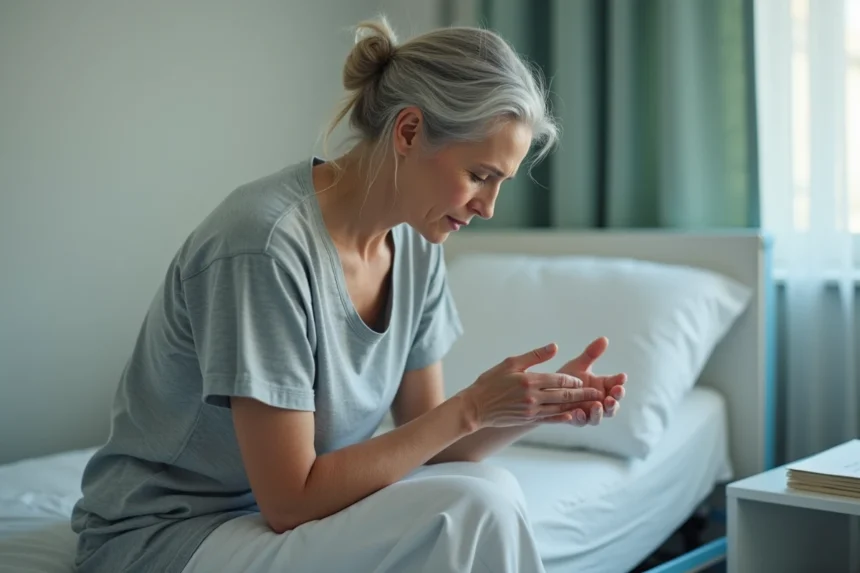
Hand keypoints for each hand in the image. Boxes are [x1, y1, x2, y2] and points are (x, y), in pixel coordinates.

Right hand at [458, 343, 603, 428]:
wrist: (476, 406)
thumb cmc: (491, 381)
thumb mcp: (510, 363)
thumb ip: (534, 356)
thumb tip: (555, 347)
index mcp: (530, 380)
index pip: (558, 379)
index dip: (573, 380)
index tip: (584, 380)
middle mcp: (533, 396)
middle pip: (564, 395)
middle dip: (583, 394)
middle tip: (598, 394)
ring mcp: (531, 410)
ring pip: (559, 408)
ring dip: (577, 407)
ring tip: (591, 406)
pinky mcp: (527, 420)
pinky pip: (549, 420)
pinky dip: (562, 418)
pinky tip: (572, 417)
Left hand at [556, 337, 626, 426]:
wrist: (547, 390)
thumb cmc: (567, 377)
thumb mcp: (579, 365)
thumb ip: (591, 354)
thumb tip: (604, 338)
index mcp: (603, 386)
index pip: (616, 384)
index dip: (620, 381)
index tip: (622, 376)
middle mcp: (599, 401)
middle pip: (613, 405)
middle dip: (616, 399)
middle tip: (616, 392)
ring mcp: (589, 412)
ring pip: (600, 416)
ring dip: (601, 412)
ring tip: (598, 405)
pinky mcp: (576, 419)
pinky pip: (581, 421)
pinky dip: (581, 418)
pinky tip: (578, 412)